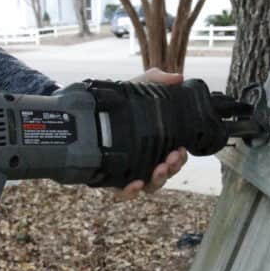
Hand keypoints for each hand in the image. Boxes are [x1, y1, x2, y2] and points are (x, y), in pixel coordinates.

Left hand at [118, 68, 189, 199]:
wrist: (88, 109)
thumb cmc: (118, 102)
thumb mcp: (137, 86)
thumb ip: (156, 80)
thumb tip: (177, 77)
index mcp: (155, 144)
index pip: (174, 158)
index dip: (181, 158)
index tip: (181, 149)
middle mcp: (144, 160)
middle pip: (165, 174)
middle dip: (173, 169)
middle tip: (172, 158)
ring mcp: (128, 171)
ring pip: (150, 186)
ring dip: (159, 180)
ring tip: (159, 169)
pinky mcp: (111, 178)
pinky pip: (123, 193)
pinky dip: (131, 192)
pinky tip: (135, 183)